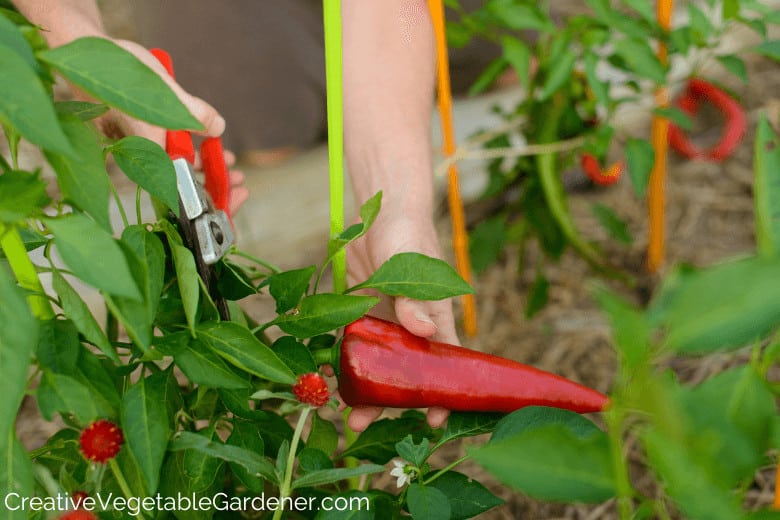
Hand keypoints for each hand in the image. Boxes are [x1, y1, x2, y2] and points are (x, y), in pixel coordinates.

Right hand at [94, 39, 247, 212]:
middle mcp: (139, 157)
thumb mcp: (165, 91)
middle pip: (182, 183)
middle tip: (240, 180)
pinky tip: (207, 145)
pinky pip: (168, 154)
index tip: (236, 191)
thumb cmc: (119, 72)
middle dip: (214, 183)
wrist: (82, 55)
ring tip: (229, 162)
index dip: (213, 195)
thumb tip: (217, 129)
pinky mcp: (137, 138)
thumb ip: (193, 113)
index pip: (184, 189)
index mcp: (146, 153)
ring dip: (204, 167)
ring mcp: (137, 149)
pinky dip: (189, 153)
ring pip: (177, 168)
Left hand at [340, 212, 457, 431]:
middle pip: (403, 373)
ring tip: (345, 415)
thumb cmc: (408, 235)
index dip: (440, 392)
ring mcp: (381, 322)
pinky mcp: (356, 313)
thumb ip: (415, 298)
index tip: (435, 420)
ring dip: (362, 389)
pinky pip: (349, 343)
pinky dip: (339, 362)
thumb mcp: (412, 264)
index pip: (442, 362)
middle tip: (362, 424)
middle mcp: (407, 327)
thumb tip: (425, 332)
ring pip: (374, 364)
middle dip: (388, 401)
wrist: (381, 211)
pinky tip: (325, 379)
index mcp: (432, 319)